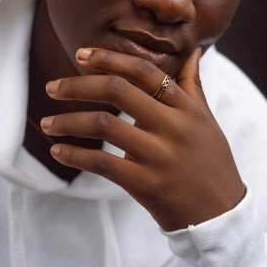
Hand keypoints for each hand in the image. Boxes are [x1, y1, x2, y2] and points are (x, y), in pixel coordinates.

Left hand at [41, 47, 245, 230]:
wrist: (220, 215)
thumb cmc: (211, 162)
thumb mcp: (206, 120)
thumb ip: (192, 85)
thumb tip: (192, 51)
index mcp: (186, 107)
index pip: (143, 71)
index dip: (110, 58)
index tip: (81, 54)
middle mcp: (173, 127)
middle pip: (117, 91)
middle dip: (77, 86)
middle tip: (51, 87)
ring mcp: (159, 156)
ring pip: (103, 125)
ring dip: (67, 122)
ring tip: (46, 123)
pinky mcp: (146, 184)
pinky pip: (102, 163)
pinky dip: (75, 155)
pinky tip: (58, 150)